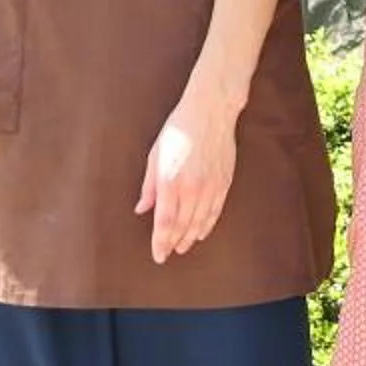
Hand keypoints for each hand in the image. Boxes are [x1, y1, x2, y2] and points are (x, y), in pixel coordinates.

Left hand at [137, 91, 238, 263]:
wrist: (211, 110)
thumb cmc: (179, 129)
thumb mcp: (155, 154)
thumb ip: (149, 186)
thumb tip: (141, 209)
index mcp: (170, 181)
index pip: (164, 223)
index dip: (160, 243)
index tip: (158, 255)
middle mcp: (191, 187)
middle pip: (182, 226)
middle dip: (173, 243)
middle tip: (168, 253)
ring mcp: (210, 186)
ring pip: (199, 222)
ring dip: (190, 237)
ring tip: (183, 247)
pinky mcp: (224, 182)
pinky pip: (215, 211)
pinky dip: (207, 225)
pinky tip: (201, 233)